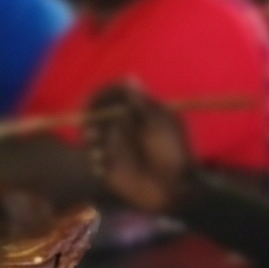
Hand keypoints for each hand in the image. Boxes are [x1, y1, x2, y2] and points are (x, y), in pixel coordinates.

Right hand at [83, 84, 194, 213]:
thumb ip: (142, 105)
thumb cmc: (175, 154)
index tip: (94, 101)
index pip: (112, 94)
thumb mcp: (160, 127)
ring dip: (90, 139)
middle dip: (90, 118)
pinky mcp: (109, 167)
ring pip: (90, 135)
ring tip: (100, 151)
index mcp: (136, 112)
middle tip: (92, 129)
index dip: (101, 95)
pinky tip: (104, 167)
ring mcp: (114, 146)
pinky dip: (95, 160)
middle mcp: (122, 126)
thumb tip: (130, 78)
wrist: (178, 189)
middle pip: (95, 112)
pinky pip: (93, 160)